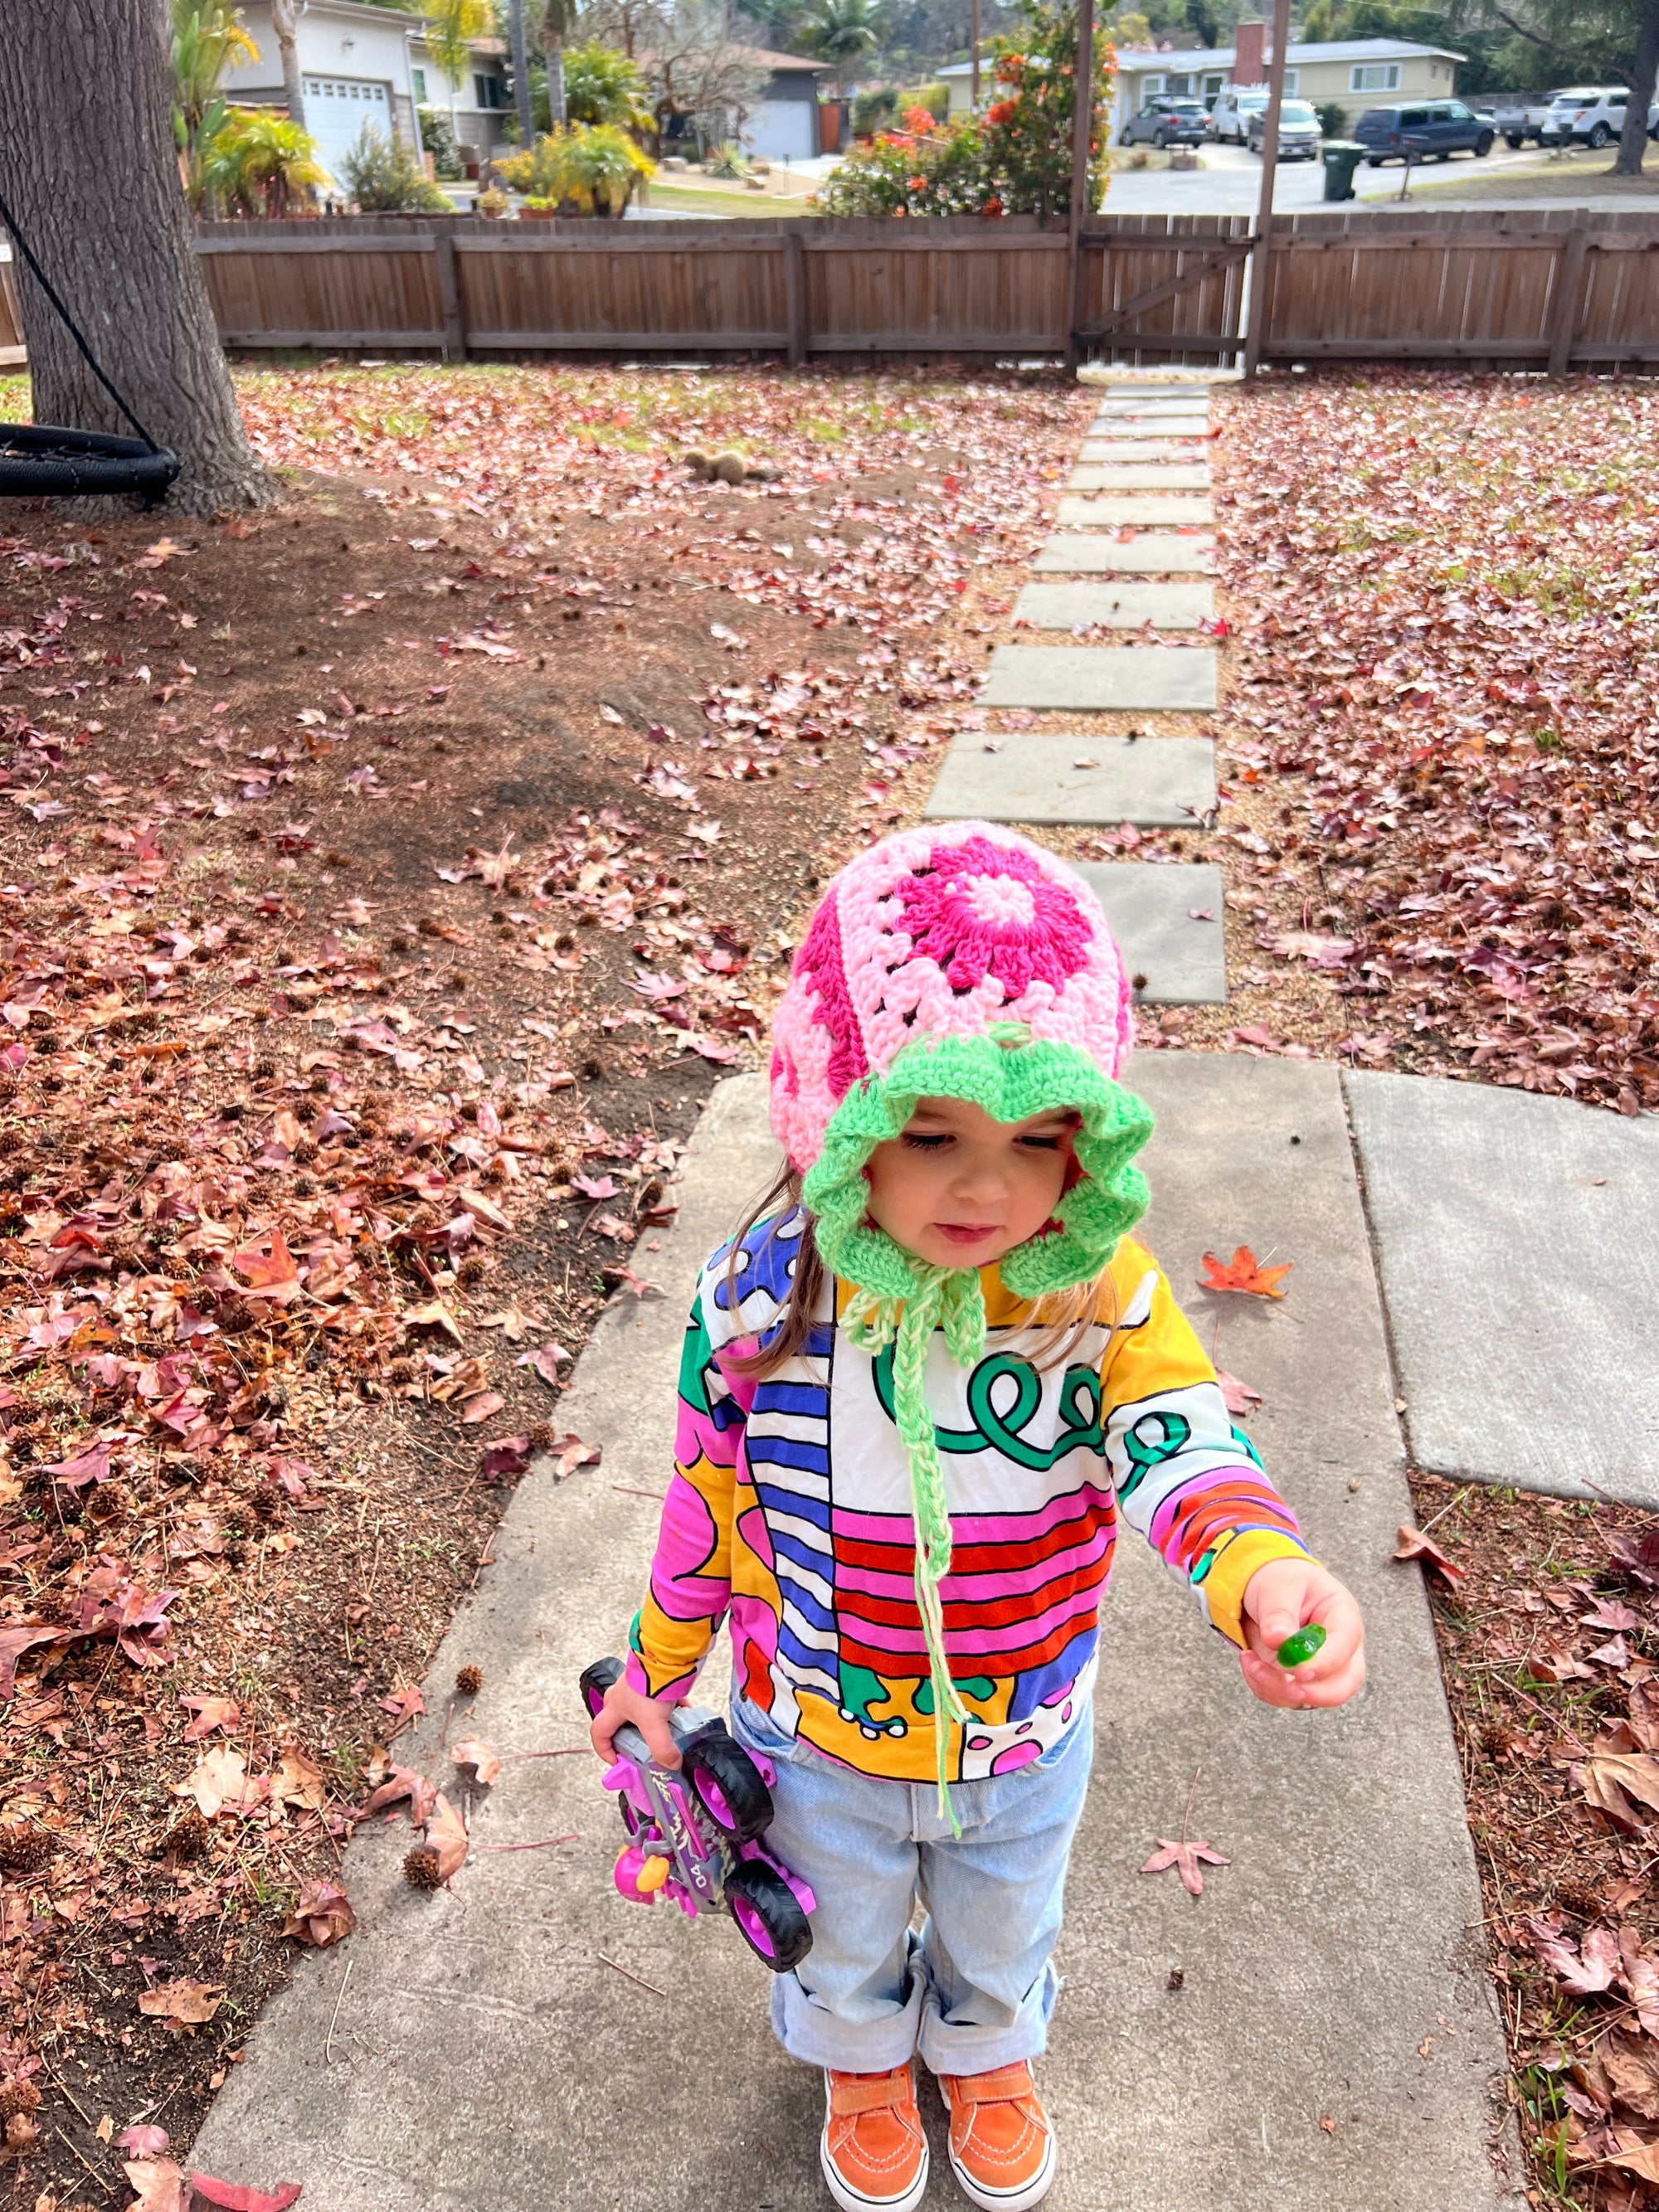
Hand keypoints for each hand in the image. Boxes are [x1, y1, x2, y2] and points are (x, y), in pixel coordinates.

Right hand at [589, 1677, 682, 1768]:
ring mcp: (636, 1685)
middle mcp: (621, 1696)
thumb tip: (671, 1763)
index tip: (618, 1761)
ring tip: (667, 1729)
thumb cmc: (649, 1686)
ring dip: (652, 1720)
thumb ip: (662, 1748)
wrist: (666, 1658)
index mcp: (614, 1708)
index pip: (599, 1733)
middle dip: (629, 1735)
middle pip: (618, 1721)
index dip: (604, 1751)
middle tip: (643, 1746)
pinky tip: (683, 1711)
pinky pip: (658, 1696)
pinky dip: (669, 1706)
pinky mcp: (651, 1678)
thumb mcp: (654, 1724)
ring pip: (640, 1709)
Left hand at [1239, 1557, 1365, 1710]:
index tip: (1300, 1671)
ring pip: (1313, 1697)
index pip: (1345, 1645)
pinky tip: (1250, 1661)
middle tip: (1285, 1687)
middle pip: (1343, 1684)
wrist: (1268, 1588)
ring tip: (1250, 1659)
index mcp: (1343, 1616)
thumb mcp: (1278, 1585)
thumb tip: (1278, 1639)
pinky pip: (1287, 1697)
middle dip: (1314, 1693)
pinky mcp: (1300, 1681)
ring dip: (1279, 1689)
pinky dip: (1265, 1688)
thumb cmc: (1282, 1581)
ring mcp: (1322, 1668)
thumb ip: (1279, 1612)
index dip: (1326, 1663)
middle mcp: (1340, 1648)